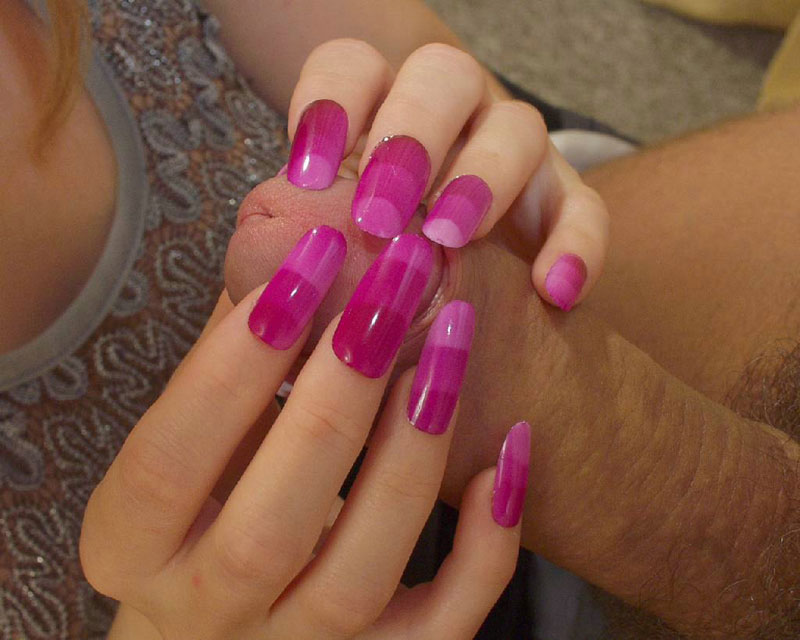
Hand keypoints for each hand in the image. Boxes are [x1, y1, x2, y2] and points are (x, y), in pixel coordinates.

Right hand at [81, 228, 527, 639]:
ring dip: (414, 450)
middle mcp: (205, 611)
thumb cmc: (198, 507)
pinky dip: (486, 550)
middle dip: (340, 392)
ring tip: (453, 336)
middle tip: (399, 280)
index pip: (168, 462)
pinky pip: (441, 630)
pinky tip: (509, 452)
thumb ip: (232, 360)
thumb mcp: (193, 441)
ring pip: (361, 574)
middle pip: (270, 527)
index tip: (307, 261)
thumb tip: (287, 239)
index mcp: (133, 548)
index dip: (232, 362)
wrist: (215, 627)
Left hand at [285, 39, 608, 310]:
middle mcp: (450, 114)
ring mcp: (512, 150)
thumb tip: (271, 289)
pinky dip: (576, 245)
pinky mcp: (561, 200)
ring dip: (482, 177)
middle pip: (440, 78)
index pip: (352, 68)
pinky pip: (585, 208)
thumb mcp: (328, 244)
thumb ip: (306, 245)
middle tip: (380, 211)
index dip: (329, 104)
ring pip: (517, 128)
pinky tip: (555, 292)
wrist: (451, 286)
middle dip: (409, 136)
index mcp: (379, 108)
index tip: (307, 170)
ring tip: (450, 236)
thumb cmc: (367, 262)